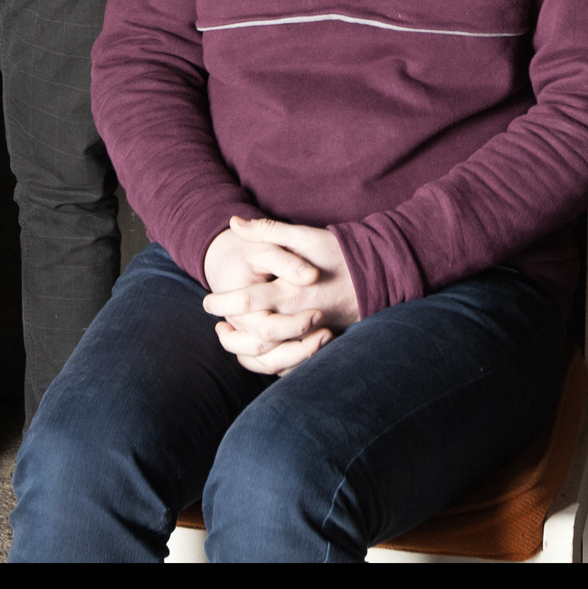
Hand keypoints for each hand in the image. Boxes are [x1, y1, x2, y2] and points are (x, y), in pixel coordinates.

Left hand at [202, 216, 361, 375]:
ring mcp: (314, 334)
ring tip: (231, 339)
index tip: (207, 302)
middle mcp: (302, 317)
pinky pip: (293, 364)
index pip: (250, 302)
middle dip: (232, 335)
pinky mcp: (323, 342)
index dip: (224, 303)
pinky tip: (258, 352)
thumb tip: (235, 224)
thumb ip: (268, 231)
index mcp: (294, 290)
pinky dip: (272, 363)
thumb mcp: (304, 235)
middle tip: (217, 325)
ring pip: (274, 357)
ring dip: (247, 353)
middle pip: (258, 337)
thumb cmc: (338, 251)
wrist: (380, 272)